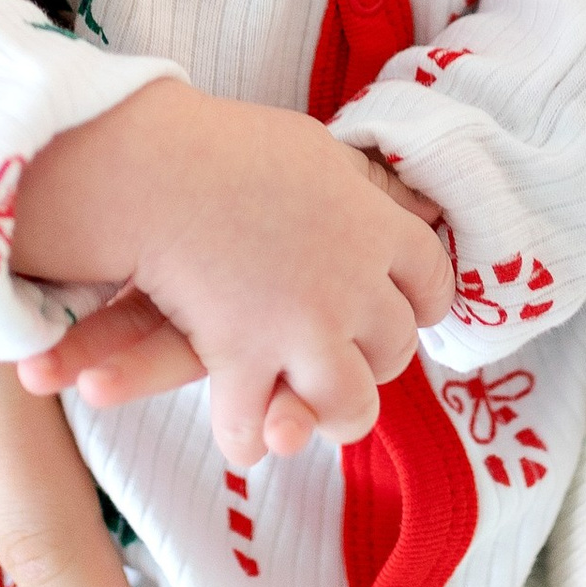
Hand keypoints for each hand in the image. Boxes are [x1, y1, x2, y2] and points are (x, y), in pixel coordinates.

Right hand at [11, 82, 452, 468]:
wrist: (153, 168)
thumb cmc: (228, 148)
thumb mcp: (318, 151)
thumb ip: (369, 187)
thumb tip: (426, 210)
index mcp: (372, 226)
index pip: (432, 278)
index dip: (423, 301)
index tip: (410, 310)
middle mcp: (351, 282)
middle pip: (397, 346)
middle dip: (376, 360)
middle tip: (350, 358)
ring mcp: (302, 326)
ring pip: (351, 404)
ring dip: (327, 414)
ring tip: (303, 415)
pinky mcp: (244, 357)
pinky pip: (256, 427)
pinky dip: (246, 438)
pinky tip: (242, 434)